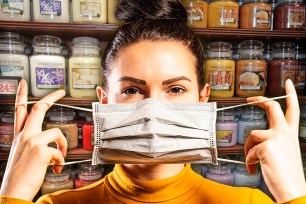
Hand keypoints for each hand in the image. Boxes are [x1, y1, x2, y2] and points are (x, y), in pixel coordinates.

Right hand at [0, 80, 67, 200]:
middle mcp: (24, 136)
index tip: (23, 83)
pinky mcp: (40, 150)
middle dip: (50, 97)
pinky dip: (60, 161)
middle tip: (61, 91)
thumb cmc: (20, 176)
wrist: (13, 193)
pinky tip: (54, 169)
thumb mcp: (23, 156)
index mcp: (19, 136)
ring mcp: (31, 141)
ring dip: (63, 146)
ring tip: (58, 160)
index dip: (21, 95)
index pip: (19, 111)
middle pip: (38, 109)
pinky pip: (59, 151)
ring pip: (56, 132)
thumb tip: (53, 145)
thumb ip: (34, 145)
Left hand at [245, 79, 305, 201]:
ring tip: (253, 162)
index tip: (287, 82)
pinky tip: (254, 169)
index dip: (290, 94)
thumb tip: (256, 138)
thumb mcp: (284, 152)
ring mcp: (276, 138)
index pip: (292, 109)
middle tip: (248, 99)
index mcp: (291, 134)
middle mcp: (285, 132)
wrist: (292, 189)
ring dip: (248, 149)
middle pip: (272, 107)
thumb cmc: (286, 173)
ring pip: (252, 134)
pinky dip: (248, 161)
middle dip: (259, 100)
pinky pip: (249, 151)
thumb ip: (274, 141)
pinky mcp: (266, 146)